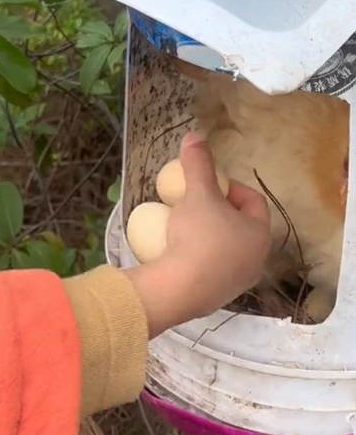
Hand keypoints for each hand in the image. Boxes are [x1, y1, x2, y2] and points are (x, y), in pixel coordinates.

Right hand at [124, 132, 270, 336]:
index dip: (231, 187)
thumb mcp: (197, 194)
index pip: (253, 201)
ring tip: (181, 229)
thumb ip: (198, 165)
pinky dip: (195, 260)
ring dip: (207, 238)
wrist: (179, 289)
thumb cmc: (197, 237)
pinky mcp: (215, 298)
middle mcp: (255, 260)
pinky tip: (174, 254)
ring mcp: (236, 283)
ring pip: (225, 252)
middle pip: (239, 227)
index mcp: (260, 233)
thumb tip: (194, 136)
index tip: (208, 184)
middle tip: (193, 205)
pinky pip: (208, 272)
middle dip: (218, 214)